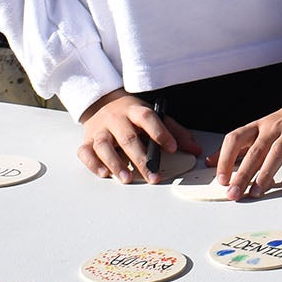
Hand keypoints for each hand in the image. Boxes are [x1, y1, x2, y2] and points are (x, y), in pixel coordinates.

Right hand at [76, 90, 198, 182]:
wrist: (103, 103)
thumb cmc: (132, 114)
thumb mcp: (153, 116)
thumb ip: (174, 132)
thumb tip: (195, 149)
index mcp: (135, 111)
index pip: (148, 119)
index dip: (161, 133)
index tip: (173, 148)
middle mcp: (116, 120)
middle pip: (128, 138)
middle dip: (141, 159)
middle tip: (153, 175)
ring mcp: (100, 130)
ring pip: (104, 146)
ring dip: (116, 163)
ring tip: (127, 178)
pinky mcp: (87, 141)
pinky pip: (86, 153)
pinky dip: (93, 164)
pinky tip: (104, 173)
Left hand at [214, 99, 281, 199]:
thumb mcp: (258, 129)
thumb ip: (237, 146)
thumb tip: (211, 162)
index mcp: (258, 126)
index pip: (235, 139)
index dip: (225, 158)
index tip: (221, 179)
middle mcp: (273, 128)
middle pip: (255, 150)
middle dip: (243, 174)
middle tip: (234, 193)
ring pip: (276, 153)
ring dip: (265, 174)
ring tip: (257, 192)